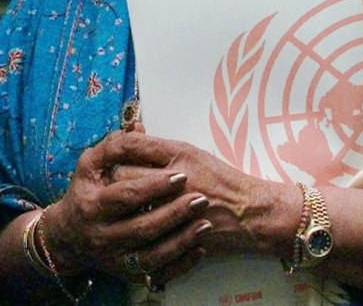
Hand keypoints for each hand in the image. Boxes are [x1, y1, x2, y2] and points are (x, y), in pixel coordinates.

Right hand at [40, 129, 211, 285]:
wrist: (68, 237)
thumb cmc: (83, 193)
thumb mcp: (89, 165)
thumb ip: (113, 146)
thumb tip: (138, 126)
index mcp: (92, 205)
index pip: (126, 195)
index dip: (154, 186)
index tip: (181, 175)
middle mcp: (102, 235)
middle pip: (142, 227)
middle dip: (174, 213)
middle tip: (201, 198)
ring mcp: (115, 258)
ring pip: (153, 254)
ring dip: (181, 240)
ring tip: (204, 223)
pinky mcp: (127, 274)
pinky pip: (158, 273)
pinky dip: (181, 263)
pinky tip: (199, 248)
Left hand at [111, 132, 291, 268]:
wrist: (252, 213)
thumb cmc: (221, 179)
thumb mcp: (192, 152)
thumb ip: (159, 144)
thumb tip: (133, 129)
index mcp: (179, 154)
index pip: (131, 145)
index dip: (115, 148)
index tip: (110, 153)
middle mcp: (177, 179)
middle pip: (123, 175)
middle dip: (114, 177)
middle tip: (111, 180)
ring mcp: (177, 208)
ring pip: (129, 205)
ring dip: (120, 204)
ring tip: (119, 203)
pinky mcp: (179, 233)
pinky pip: (143, 232)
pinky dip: (134, 229)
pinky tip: (133, 225)